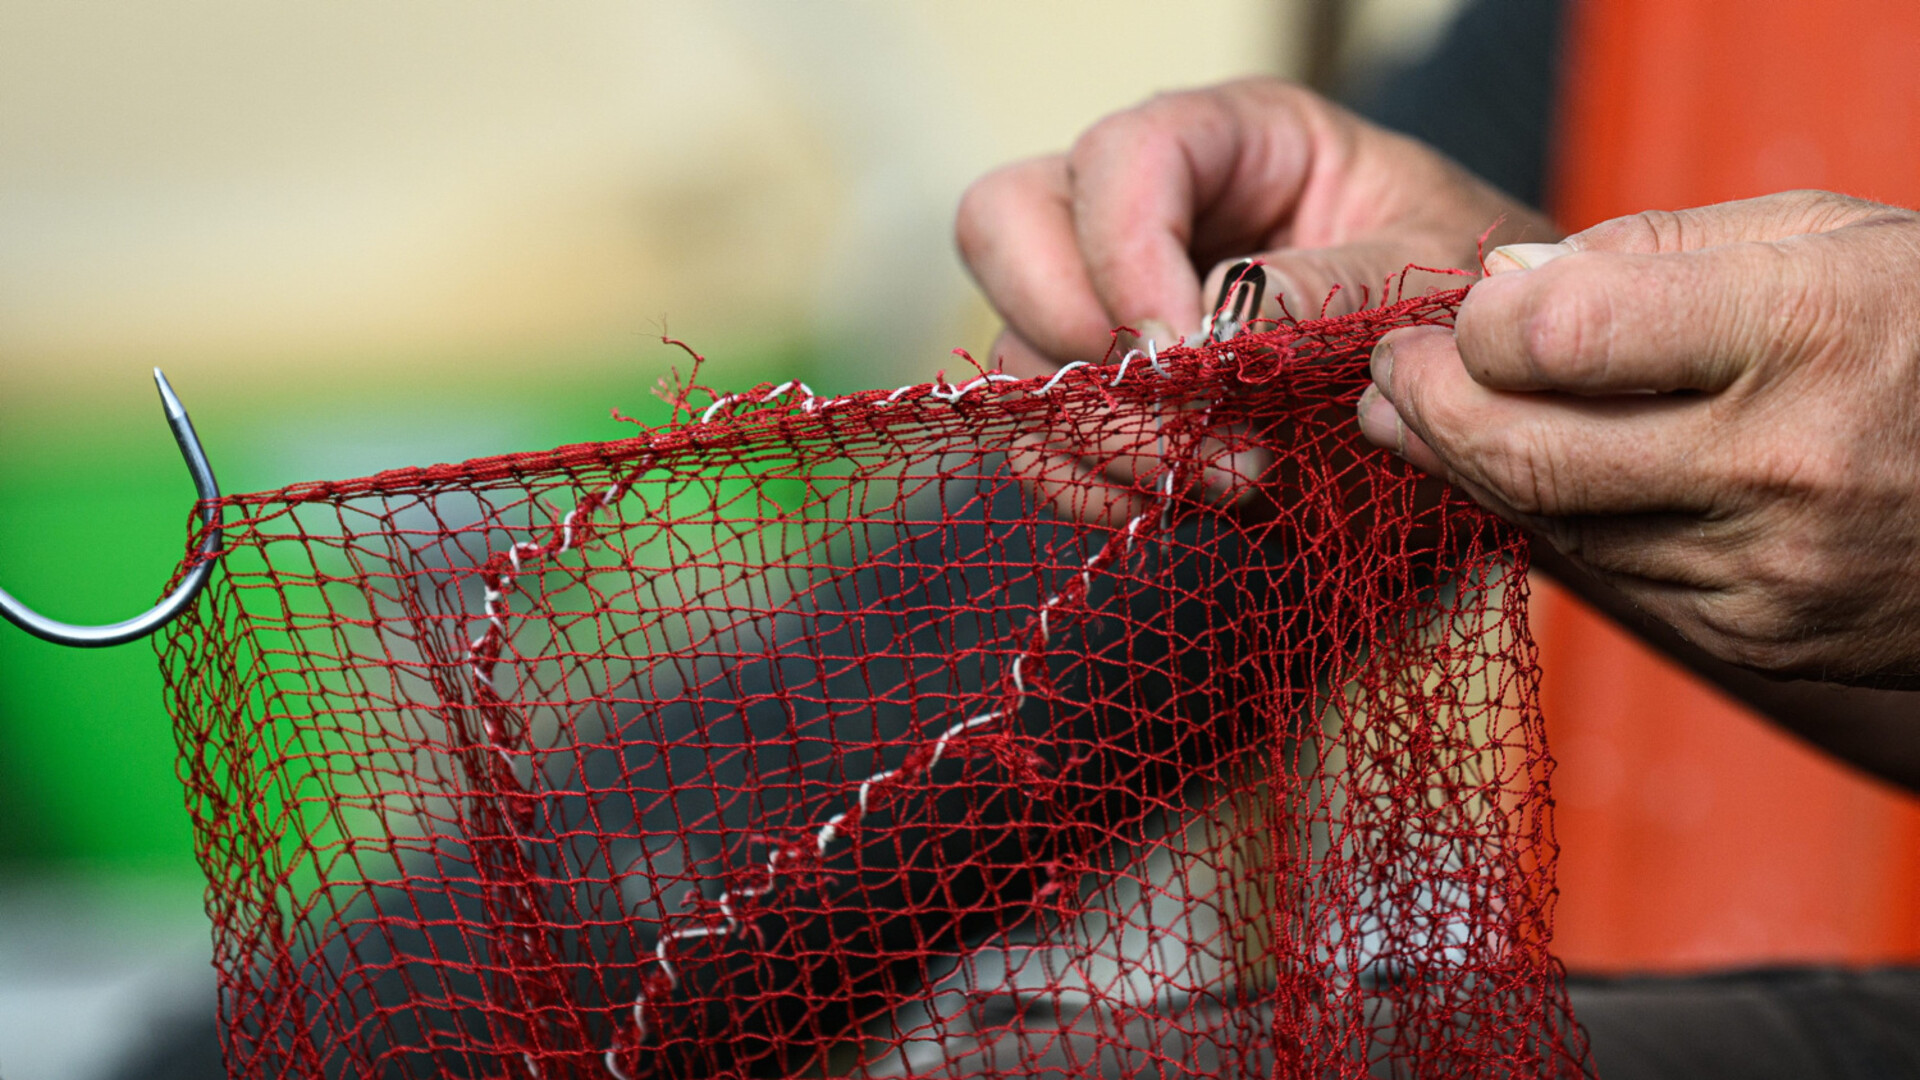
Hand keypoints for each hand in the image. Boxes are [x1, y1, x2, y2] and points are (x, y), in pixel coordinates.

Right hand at [954, 77, 1553, 520]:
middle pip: (1006, 223)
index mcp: (1237, 142)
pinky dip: (1082, 484)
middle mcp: (1150, 213)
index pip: (1122, 157)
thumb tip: (1216, 320)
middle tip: (1173, 412)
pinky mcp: (1110, 405)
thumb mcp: (1437, 282)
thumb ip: (1333, 291)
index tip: (1186, 356)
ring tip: (1213, 477)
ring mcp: (1113, 310)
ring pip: (1009, 344)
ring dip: (1092, 428)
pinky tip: (1166, 502)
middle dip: (1070, 331)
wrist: (1491, 415)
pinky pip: (1033, 441)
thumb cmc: (1474, 320)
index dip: (1125, 252)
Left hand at [1360, 191, 1919, 684]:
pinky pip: (1611, 576)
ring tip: (1422, 419)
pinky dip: (1552, 521)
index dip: (1474, 328)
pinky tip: (1525, 475)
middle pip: (1526, 454)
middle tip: (1385, 375)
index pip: (1559, 340)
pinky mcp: (1761, 637)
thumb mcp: (1829, 237)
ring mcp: (1771, 571)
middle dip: (1424, 410)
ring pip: (1555, 525)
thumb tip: (1502, 290)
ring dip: (1466, 470)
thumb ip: (1651, 253)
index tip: (1454, 313)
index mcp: (1806, 331)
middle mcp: (1784, 465)